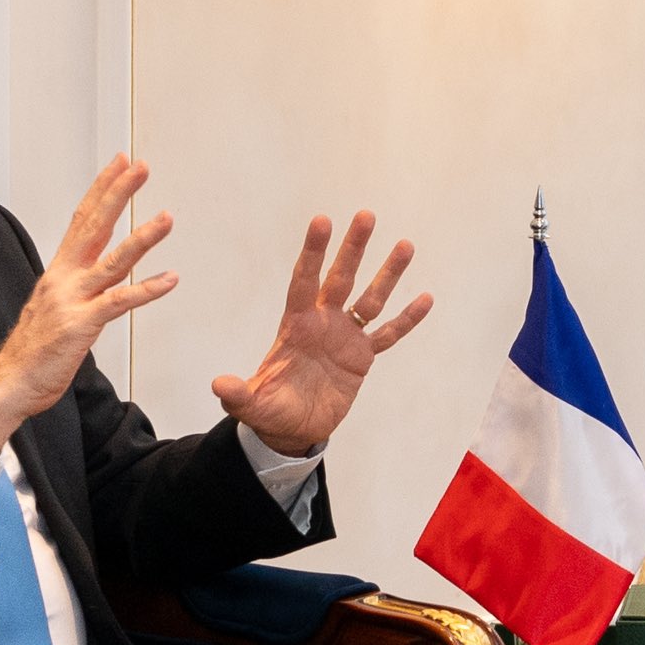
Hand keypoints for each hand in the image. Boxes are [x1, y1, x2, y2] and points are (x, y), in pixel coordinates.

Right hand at [0, 158, 178, 447]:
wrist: (10, 382)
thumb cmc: (33, 350)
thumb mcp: (55, 308)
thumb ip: (78, 288)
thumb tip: (96, 277)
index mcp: (59, 271)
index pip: (83, 219)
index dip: (102, 189)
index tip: (118, 164)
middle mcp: (64, 278)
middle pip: (94, 226)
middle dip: (118, 193)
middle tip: (139, 166)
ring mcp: (72, 300)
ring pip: (113, 261)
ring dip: (142, 237)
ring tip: (167, 218)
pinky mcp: (81, 325)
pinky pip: (119, 302)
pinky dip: (146, 289)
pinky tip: (170, 279)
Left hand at [210, 212, 433, 456]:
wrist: (293, 429)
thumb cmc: (269, 411)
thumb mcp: (252, 405)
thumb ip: (238, 394)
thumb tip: (219, 385)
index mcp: (295, 325)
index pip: (304, 282)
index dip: (313, 253)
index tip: (322, 221)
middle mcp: (322, 323)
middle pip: (340, 279)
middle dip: (352, 248)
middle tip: (365, 215)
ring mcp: (344, 337)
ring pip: (370, 299)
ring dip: (387, 274)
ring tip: (405, 245)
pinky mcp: (362, 357)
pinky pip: (388, 334)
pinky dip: (406, 319)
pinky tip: (425, 298)